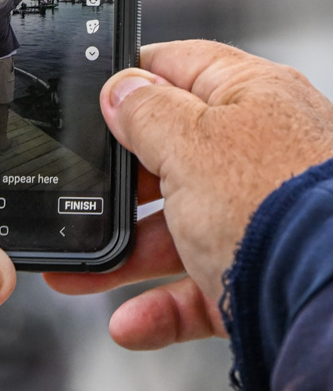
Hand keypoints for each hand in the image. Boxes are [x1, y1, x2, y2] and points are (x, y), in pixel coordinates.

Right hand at [46, 40, 332, 349]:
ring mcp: (260, 217)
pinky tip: (131, 322)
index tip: (91, 100)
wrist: (330, 304)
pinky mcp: (259, 277)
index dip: (130, 80)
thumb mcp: (190, 144)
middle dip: (119, 185)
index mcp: (252, 98)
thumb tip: (122, 88)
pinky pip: (197, 289)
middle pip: (170, 158)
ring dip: (127, 254)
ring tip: (84, 271)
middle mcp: (261, 153)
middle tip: (82, 192)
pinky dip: (160, 308)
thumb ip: (146, 112)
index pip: (180, 68)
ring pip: (177, 230)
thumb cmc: (278, 209)